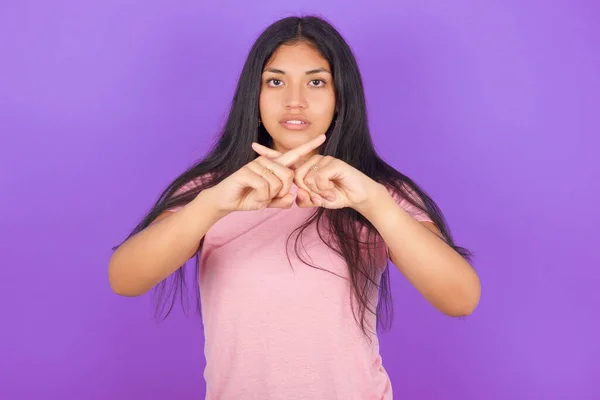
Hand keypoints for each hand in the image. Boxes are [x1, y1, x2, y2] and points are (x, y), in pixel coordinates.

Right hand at [207, 134, 326, 211]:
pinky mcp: (246, 171)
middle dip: (282, 192)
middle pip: (289, 176)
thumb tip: (291, 198)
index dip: (309, 146)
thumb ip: (282, 201)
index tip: (323, 136)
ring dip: (268, 197)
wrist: (225, 201)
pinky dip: (260, 198)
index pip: (294, 155)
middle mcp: (266, 162)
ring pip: (277, 184)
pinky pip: (264, 188)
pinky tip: (252, 197)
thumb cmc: (247, 198)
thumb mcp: (268, 202)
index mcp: (274, 166)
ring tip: (258, 196)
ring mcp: (255, 164)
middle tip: (269, 198)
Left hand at [251, 144, 381, 210]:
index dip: (269, 154)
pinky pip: (318, 178)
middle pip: (295, 177)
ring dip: (318, 192)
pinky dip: (324, 189)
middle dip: (308, 192)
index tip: (253, 147)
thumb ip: (306, 199)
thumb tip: (297, 197)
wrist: (360, 196)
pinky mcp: (333, 162)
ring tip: (330, 194)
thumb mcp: (319, 201)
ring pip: (306, 179)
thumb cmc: (339, 196)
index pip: (285, 160)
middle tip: (322, 197)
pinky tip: (333, 191)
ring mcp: (323, 159)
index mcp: (307, 168)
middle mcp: (314, 160)